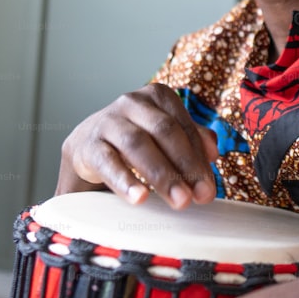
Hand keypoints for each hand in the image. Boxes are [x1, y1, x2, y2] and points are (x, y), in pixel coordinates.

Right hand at [56, 83, 218, 208]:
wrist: (85, 149)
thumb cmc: (133, 142)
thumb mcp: (163, 137)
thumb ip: (190, 140)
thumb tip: (212, 152)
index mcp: (156, 96)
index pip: (184, 126)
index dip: (199, 157)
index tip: (209, 187)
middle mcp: (131, 102)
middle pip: (164, 131)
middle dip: (186, 166)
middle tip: (200, 197)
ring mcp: (107, 121)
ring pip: (138, 144)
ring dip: (162, 175)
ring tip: (179, 200)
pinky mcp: (86, 145)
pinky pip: (108, 162)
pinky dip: (125, 181)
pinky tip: (140, 198)